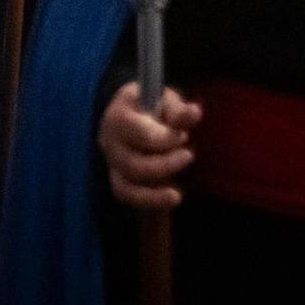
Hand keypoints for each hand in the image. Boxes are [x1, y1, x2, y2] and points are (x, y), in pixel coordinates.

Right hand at [99, 82, 201, 209]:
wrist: (137, 115)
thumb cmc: (154, 107)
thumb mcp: (166, 101)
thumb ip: (177, 110)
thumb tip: (194, 113)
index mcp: (118, 117)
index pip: (135, 132)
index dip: (162, 138)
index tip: (183, 136)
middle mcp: (109, 143)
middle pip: (131, 164)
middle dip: (163, 165)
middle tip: (188, 156)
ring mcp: (113, 165)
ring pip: (126, 188)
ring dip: (154, 194)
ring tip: (177, 195)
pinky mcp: (120, 182)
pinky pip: (129, 199)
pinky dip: (149, 204)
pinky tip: (171, 203)